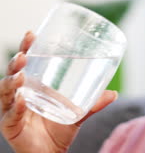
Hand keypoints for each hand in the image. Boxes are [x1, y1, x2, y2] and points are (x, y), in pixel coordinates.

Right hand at [0, 31, 117, 152]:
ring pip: (6, 92)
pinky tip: (21, 99)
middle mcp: (20, 94)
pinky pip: (10, 114)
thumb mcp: (78, 113)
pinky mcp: (10, 125)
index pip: (27, 63)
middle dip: (16, 62)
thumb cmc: (59, 129)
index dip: (26, 48)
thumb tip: (114, 93)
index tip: (31, 34)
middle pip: (13, 73)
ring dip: (12, 81)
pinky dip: (15, 106)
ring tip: (21, 74)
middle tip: (24, 54)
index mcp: (34, 86)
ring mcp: (13, 109)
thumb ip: (94, 104)